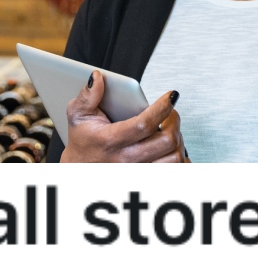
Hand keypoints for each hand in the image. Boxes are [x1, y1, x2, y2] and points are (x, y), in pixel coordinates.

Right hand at [60, 70, 187, 162]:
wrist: (80, 168)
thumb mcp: (78, 115)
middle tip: (170, 112)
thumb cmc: (83, 139)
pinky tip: (171, 147)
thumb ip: (87, 95)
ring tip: (169, 129)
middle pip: (166, 141)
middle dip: (174, 121)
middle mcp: (126, 160)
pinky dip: (180, 159)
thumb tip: (97, 77)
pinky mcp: (147, 179)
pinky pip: (176, 172)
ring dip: (178, 140)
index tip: (171, 96)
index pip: (144, 125)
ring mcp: (138, 172)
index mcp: (110, 141)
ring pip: (175, 158)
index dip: (162, 108)